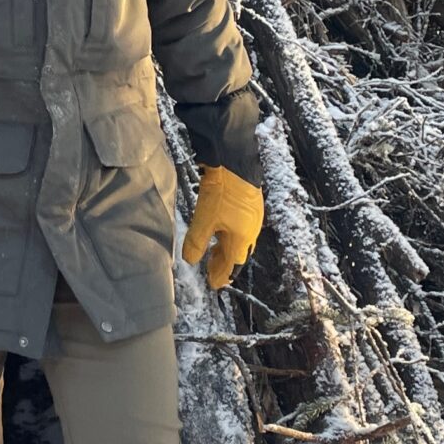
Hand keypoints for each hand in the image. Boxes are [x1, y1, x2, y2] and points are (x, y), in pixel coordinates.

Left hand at [180, 165, 263, 290]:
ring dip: (225, 248)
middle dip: (224, 263)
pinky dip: (229, 235)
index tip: (213, 283)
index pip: (233, 264)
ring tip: (212, 251)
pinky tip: (219, 229)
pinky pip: (241, 227)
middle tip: (210, 269)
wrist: (235, 160)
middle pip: (238, 253)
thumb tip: (190, 261)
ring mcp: (252, 216)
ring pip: (239, 240)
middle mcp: (251, 229)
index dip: (222, 275)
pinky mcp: (250, 203)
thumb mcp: (204, 219)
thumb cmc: (222, 191)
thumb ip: (197, 242)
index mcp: (243, 237)